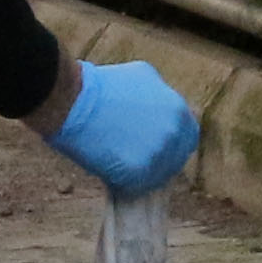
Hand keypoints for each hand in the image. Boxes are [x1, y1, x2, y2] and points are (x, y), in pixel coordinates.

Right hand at [46, 57, 199, 194]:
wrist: (74, 101)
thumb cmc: (102, 86)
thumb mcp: (143, 77)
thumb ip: (159, 96)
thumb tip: (160, 110)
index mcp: (178, 111)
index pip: (188, 138)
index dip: (173, 144)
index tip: (157, 146)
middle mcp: (173, 134)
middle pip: (175, 159)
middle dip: (160, 160)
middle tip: (136, 157)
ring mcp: (157, 155)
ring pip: (156, 175)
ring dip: (142, 172)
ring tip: (119, 161)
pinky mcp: (138, 172)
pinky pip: (137, 185)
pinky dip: (125, 181)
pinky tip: (110, 169)